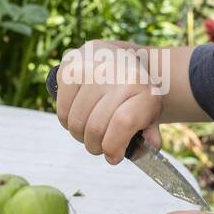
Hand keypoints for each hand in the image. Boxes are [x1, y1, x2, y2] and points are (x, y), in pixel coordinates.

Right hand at [55, 40, 163, 162]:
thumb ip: (150, 131)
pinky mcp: (69, 67)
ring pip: (76, 122)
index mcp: (142, 87)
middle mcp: (117, 74)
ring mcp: (91, 68)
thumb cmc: (135, 92)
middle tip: (100, 145)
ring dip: (80, 136)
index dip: (114, 146)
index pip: (123, 122)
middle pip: (95, 127)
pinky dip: (67, 123)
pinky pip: (62, 111)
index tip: (113, 156)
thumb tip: (151, 145)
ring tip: (89, 130)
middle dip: (95, 146)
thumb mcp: (150, 111)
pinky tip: (79, 116)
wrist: (121, 57)